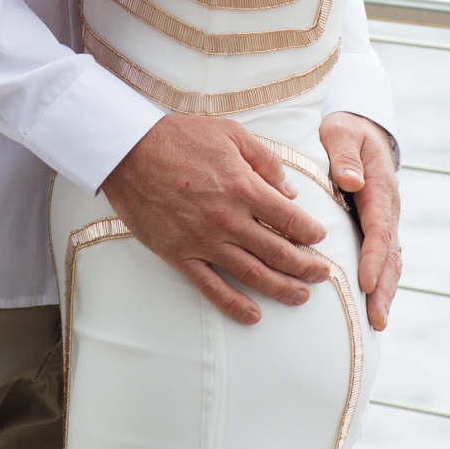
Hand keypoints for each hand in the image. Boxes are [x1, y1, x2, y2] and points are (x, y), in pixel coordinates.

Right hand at [102, 115, 331, 326]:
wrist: (127, 152)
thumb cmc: (179, 137)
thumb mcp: (230, 133)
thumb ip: (264, 161)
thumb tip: (288, 192)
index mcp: (242, 187)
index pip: (289, 219)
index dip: (310, 232)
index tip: (319, 238)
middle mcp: (227, 219)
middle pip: (278, 252)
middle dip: (306, 266)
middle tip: (322, 274)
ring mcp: (203, 241)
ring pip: (252, 274)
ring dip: (281, 288)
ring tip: (301, 296)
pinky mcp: (179, 255)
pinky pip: (211, 287)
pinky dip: (234, 305)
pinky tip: (253, 316)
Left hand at [318, 112, 400, 329]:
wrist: (361, 130)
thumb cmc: (345, 132)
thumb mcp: (341, 133)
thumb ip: (345, 155)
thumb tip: (352, 181)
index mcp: (379, 188)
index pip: (378, 228)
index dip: (373, 257)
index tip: (366, 281)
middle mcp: (387, 208)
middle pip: (390, 253)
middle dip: (384, 287)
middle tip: (376, 318)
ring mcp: (385, 220)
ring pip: (391, 260)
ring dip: (386, 291)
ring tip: (378, 322)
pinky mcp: (378, 227)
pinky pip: (384, 257)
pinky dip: (383, 282)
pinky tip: (374, 305)